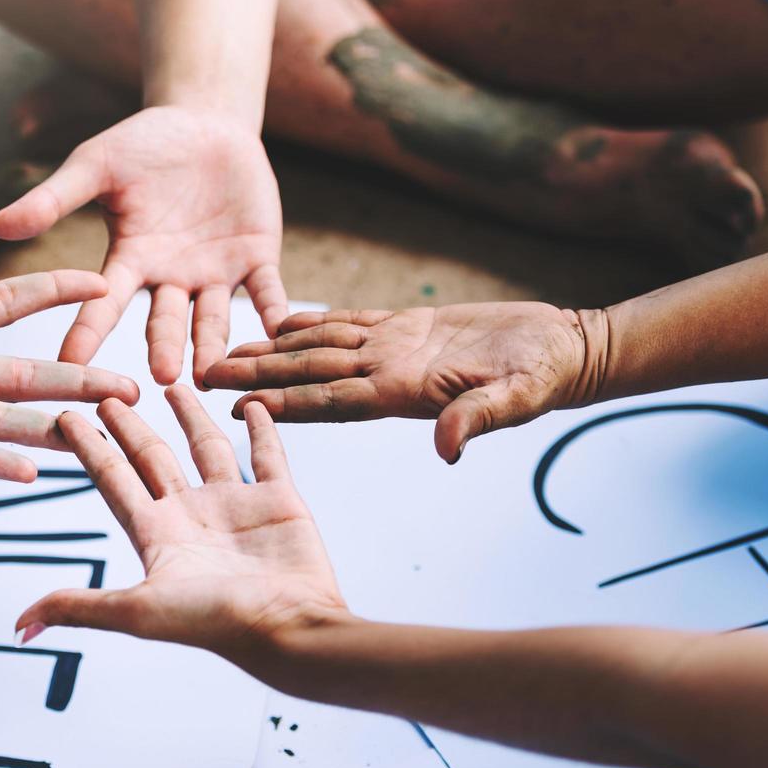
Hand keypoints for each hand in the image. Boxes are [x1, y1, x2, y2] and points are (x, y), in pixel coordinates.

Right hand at [0, 107, 287, 386]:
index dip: (87, 332)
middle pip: (165, 320)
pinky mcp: (257, 260)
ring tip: (215, 373)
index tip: (70, 366)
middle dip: (163, 346)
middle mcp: (170, 279)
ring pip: (215, 318)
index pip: (104, 303)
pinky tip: (284, 334)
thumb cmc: (142, 145)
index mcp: (129, 260)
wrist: (205, 124)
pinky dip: (276, 313)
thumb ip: (52, 200)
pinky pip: (268, 292)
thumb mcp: (95, 166)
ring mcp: (214, 275)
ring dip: (215, 345)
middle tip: (160, 376)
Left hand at [15, 386, 344, 662]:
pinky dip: (260, 427)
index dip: (89, 449)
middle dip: (129, 427)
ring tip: (172, 386)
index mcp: (156, 535)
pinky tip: (249, 403)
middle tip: (108, 393)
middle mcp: (192, 517)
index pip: (113, 480)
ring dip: (189, 418)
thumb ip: (80, 607)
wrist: (291, 630)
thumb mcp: (138, 611)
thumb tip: (19, 626)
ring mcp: (235, 507)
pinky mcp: (279, 501)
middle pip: (152, 459)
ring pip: (206, 449)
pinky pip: (267, 454)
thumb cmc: (217, 624)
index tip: (66, 417)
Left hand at [203, 304, 608, 462]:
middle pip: (308, 374)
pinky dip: (315, 321)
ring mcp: (395, 350)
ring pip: (320, 347)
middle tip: (201, 373)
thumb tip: (447, 449)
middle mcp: (386, 374)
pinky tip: (283, 318)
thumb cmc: (545, 378)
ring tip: (227, 347)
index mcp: (401, 394)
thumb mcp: (516, 400)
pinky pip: (351, 322)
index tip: (236, 405)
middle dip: (256, 375)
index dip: (283, 402)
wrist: (566, 350)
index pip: (328, 401)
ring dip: (273, 350)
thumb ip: (477, 420)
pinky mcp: (410, 327)